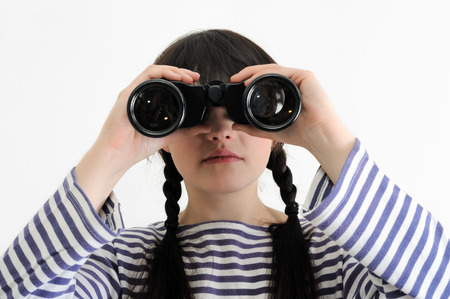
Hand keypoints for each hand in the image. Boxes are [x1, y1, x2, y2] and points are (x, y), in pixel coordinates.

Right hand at [76, 65, 209, 210]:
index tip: (194, 80)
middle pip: (160, 75)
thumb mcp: (167, 136)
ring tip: (187, 76)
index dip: (180, 78)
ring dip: (173, 70)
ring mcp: (132, 93)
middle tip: (195, 76)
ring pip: (154, 71)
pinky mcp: (127, 95)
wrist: (117, 157)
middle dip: (180, 71)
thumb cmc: (135, 148)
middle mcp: (138, 95)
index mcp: (146, 102)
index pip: (164, 83)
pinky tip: (175, 77)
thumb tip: (205, 127)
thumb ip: (185, 131)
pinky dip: (162, 73)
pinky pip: (145, 76)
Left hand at [231, 64, 354, 183]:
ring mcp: (300, 78)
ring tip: (241, 79)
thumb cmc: (301, 134)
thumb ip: (253, 127)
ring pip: (274, 69)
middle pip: (268, 72)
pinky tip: (254, 81)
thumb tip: (235, 125)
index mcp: (288, 91)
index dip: (250, 79)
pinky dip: (267, 74)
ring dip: (255, 72)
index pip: (266, 80)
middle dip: (249, 72)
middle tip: (234, 78)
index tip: (236, 84)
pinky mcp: (306, 76)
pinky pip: (283, 72)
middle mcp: (294, 82)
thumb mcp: (271, 130)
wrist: (318, 137)